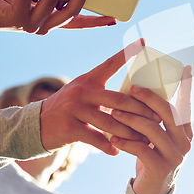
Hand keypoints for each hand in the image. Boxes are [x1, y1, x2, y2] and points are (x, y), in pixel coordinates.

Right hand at [40, 39, 158, 155]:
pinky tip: (117, 152)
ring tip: (143, 140)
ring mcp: (74, 109)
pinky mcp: (69, 128)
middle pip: (120, 100)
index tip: (144, 41)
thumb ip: (105, 93)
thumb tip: (136, 98)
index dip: (128, 52)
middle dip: (141, 112)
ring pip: (111, 122)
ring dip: (129, 134)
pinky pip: (96, 138)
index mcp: (89, 79)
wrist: (36, 125)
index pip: (111, 62)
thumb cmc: (70, 108)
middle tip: (157, 119)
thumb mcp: (84, 93)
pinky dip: (108, 146)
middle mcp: (82, 91)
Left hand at [110, 66, 192, 193]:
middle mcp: (185, 142)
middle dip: (149, 98)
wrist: (152, 191)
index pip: (187, 105)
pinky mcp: (161, 168)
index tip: (186, 68)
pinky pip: (141, 148)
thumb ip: (156, 120)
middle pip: (168, 113)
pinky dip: (125, 142)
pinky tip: (114, 138)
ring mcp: (175, 155)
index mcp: (185, 131)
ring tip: (114, 112)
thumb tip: (139, 92)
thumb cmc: (152, 156)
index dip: (186, 87)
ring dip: (131, 119)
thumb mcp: (158, 137)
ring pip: (152, 129)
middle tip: (132, 88)